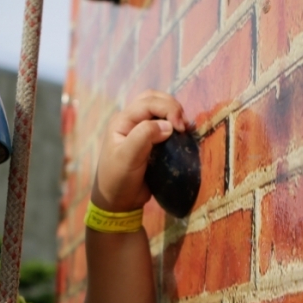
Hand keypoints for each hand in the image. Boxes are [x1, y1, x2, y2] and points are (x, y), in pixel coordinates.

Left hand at [92, 90, 185, 211]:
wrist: (118, 202)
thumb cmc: (118, 179)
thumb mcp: (128, 157)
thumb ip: (145, 137)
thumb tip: (168, 126)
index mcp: (123, 121)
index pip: (148, 103)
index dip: (168, 109)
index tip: (180, 128)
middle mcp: (131, 122)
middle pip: (154, 100)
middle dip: (172, 107)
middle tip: (183, 125)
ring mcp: (141, 131)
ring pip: (160, 110)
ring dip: (174, 114)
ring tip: (184, 129)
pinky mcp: (151, 142)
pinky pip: (164, 126)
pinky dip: (175, 126)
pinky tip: (183, 135)